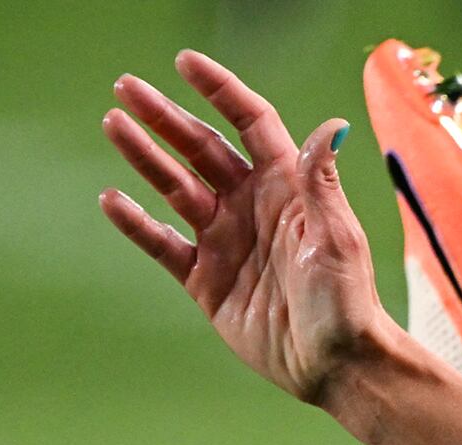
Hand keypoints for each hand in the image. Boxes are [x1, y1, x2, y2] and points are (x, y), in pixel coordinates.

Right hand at [98, 52, 384, 402]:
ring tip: (114, 124)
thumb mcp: (337, 238)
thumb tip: (332, 125)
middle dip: (165, 118)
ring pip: (176, 187)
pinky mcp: (206, 279)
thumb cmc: (349, 302)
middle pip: (201, 149)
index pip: (250, 124)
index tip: (184, 62)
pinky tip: (112, 198)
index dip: (220, 91)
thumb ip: (321, 182)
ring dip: (145, 156)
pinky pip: (163, 243)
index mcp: (287, 189)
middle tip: (125, 88)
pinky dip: (137, 223)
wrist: (337, 366)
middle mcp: (252, 207)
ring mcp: (226, 241)